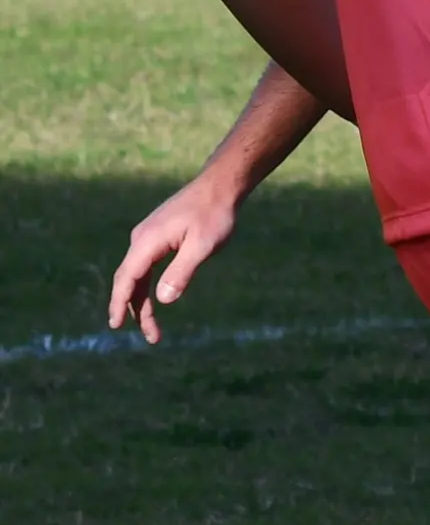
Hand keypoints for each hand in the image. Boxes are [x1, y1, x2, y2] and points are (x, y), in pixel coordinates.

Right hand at [108, 171, 241, 342]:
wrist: (219, 187)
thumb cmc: (214, 215)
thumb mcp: (203, 245)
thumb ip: (182, 271)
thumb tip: (162, 300)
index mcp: (148, 241)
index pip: (127, 278)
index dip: (120, 302)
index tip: (116, 325)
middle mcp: (141, 240)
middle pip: (130, 281)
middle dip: (135, 310)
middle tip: (151, 337)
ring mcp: (147, 238)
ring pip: (137, 276)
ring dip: (142, 301)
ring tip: (153, 328)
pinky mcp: (156, 238)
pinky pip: (145, 267)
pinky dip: (147, 286)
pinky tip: (154, 300)